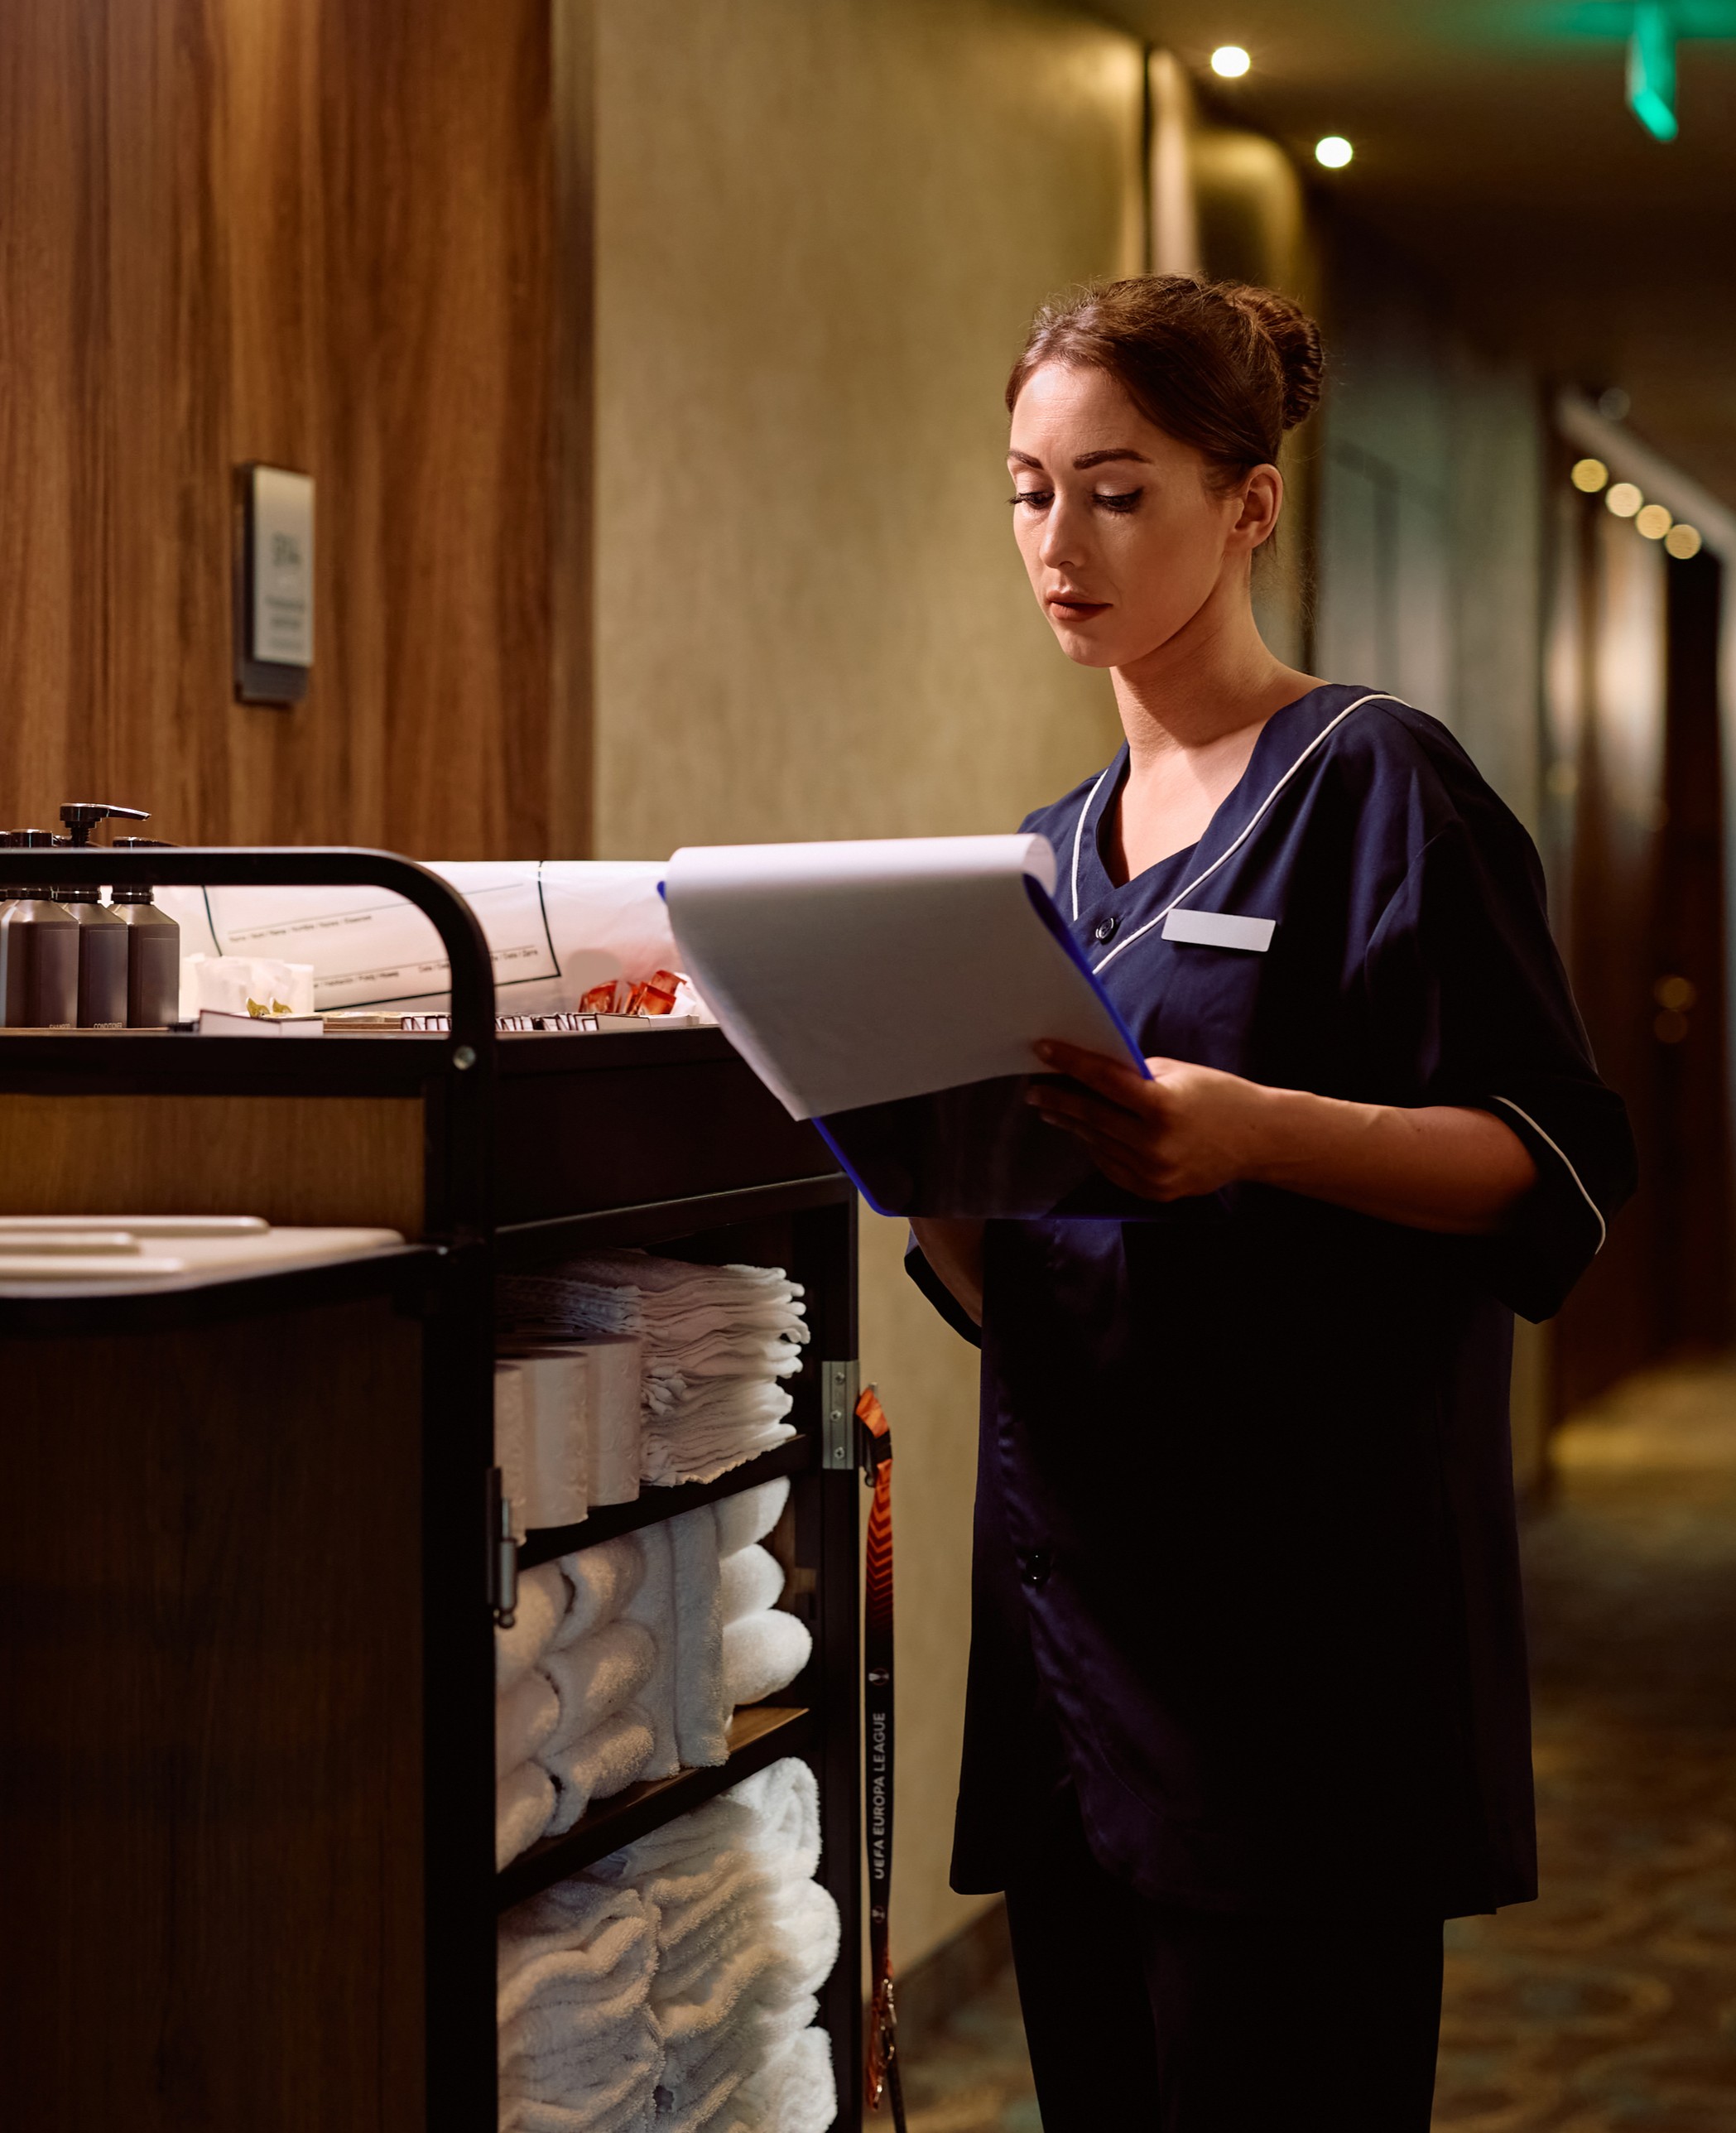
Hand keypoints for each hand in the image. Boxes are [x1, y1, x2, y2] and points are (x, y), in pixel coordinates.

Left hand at [1027, 1041, 1272, 1201]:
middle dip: (1058, 1100)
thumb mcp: (1178, 1074)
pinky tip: (1083, 1132)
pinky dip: (1095, 1147)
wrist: (1258, 1140)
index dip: (1070, 1063)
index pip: (1104, 1081)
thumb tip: (1091, 1072)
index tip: (1044, 1051)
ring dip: (1072, 1124)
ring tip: (1052, 1109)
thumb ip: (1135, 1075)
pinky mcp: (1154, 1190)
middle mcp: (1155, 1144)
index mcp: (1163, 1106)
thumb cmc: (1219, 1097)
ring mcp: (1154, 1172)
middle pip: (1092, 1116)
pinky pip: (1112, 1166)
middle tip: (1035, 1089)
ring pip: (1097, 1143)